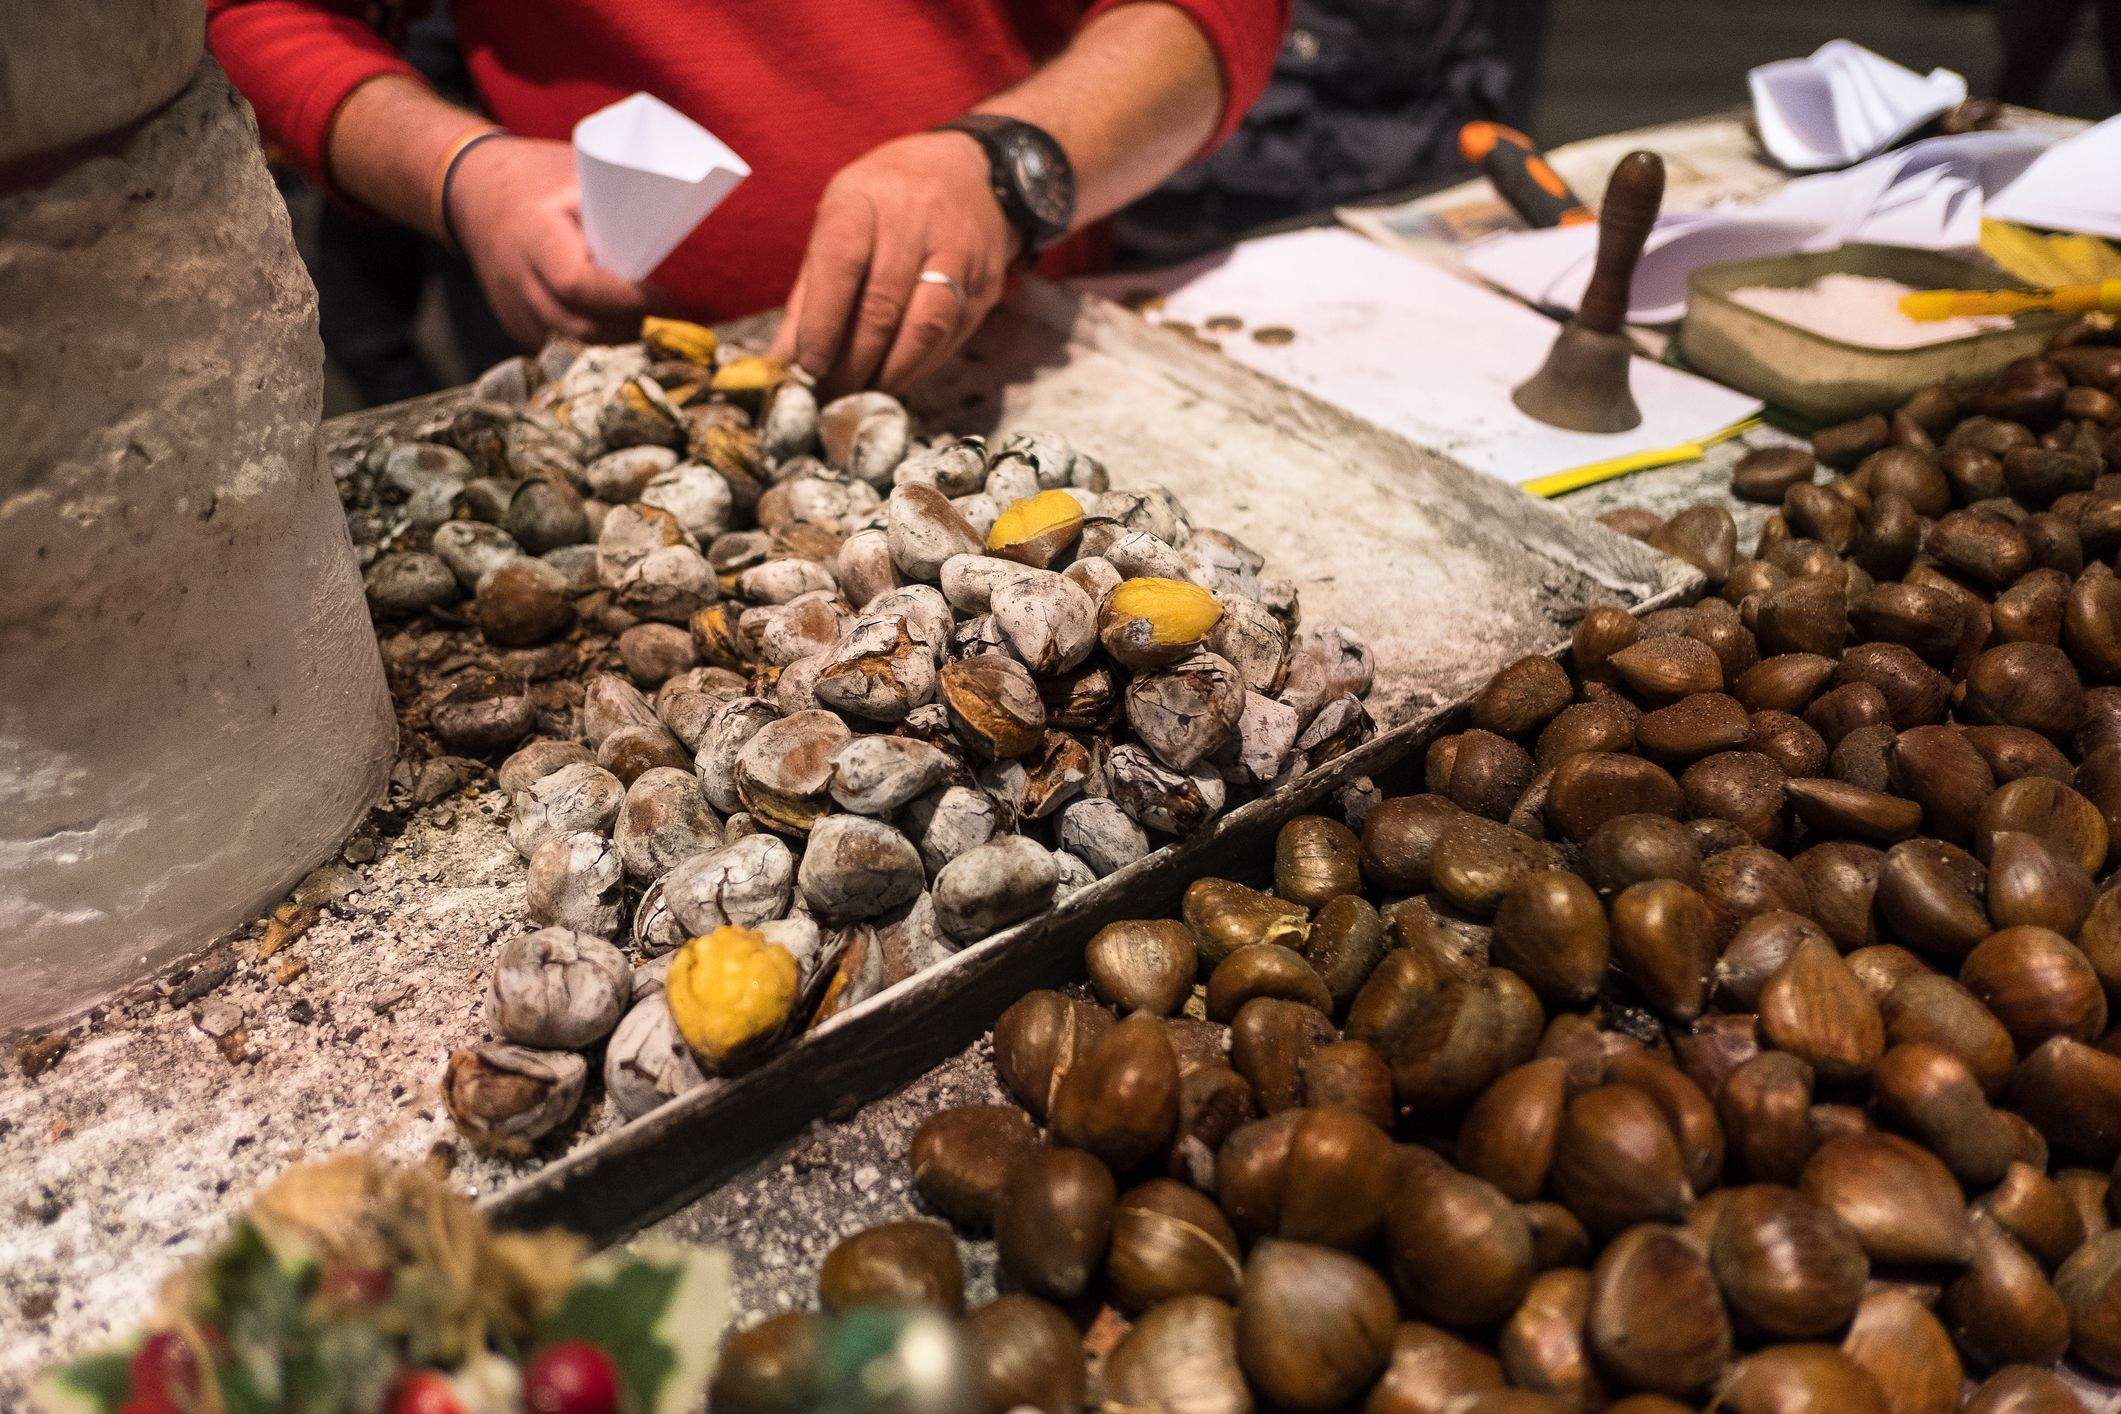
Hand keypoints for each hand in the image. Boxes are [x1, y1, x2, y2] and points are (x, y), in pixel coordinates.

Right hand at [448, 136, 653, 347]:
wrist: (473, 191)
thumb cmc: (536, 177)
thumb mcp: (575, 175)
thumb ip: (614, 203)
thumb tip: (678, 218)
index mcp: (535, 235)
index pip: (579, 284)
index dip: (627, 299)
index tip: (667, 298)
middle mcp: (518, 277)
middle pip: (581, 326)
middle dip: (631, 325)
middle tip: (669, 314)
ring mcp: (511, 305)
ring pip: (573, 343)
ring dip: (616, 337)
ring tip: (649, 319)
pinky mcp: (514, 321)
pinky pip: (559, 345)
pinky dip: (592, 340)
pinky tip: (616, 323)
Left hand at [770, 131, 1019, 395]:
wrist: (970, 172)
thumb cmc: (887, 203)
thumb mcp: (840, 223)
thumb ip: (812, 292)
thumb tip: (784, 361)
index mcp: (865, 200)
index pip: (841, 265)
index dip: (822, 324)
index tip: (807, 368)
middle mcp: (916, 220)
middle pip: (883, 306)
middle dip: (853, 363)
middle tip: (831, 399)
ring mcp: (958, 252)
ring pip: (925, 327)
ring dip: (891, 374)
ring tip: (864, 398)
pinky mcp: (986, 282)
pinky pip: (951, 336)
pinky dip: (920, 367)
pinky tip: (897, 379)